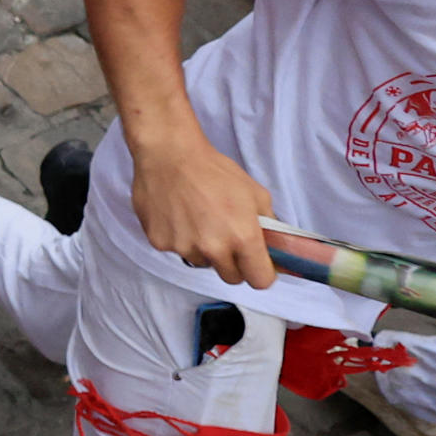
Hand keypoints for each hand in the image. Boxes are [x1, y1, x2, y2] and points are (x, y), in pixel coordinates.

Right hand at [127, 132, 278, 291]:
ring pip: (202, 263)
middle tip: (228, 239)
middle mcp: (214, 248)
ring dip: (205, 250)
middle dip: (234, 264)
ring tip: (198, 220)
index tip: (258, 265)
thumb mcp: (255, 193)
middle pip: (231, 277)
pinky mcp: (160, 243)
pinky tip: (178, 215)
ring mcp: (184, 248)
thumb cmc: (213, 170)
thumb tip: (275, 244)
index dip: (261, 273)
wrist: (169, 155)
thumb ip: (268, 224)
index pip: (260, 280)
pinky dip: (180, 239)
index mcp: (243, 237)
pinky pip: (177, 250)